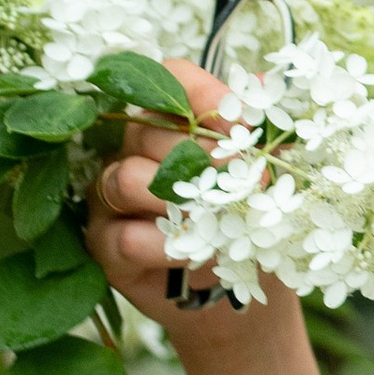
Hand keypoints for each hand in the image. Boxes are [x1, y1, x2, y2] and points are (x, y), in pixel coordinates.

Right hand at [84, 58, 299, 374]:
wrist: (242, 295)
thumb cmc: (253, 226)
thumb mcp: (270, 179)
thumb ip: (265, 134)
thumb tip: (269, 85)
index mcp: (174, 121)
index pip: (169, 79)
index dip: (203, 96)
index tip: (242, 129)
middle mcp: (134, 150)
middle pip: (146, 130)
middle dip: (203, 161)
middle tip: (245, 189)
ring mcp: (110, 197)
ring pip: (126, 178)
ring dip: (179, 204)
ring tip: (220, 225)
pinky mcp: (103, 243)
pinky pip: (124, 234)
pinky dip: (166, 245)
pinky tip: (195, 254)